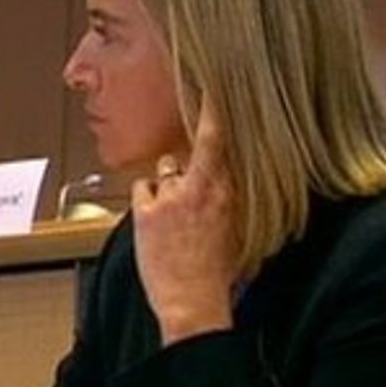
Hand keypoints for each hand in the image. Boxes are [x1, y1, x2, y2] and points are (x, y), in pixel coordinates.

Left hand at [131, 106, 238, 345]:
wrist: (194, 304)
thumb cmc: (221, 275)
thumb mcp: (242, 231)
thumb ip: (234, 198)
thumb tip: (229, 179)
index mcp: (230, 191)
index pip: (222, 138)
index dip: (214, 106)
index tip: (212, 82)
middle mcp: (203, 188)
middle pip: (193, 144)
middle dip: (191, 144)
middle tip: (189, 163)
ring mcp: (173, 198)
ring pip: (166, 168)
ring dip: (168, 185)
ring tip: (174, 214)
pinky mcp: (147, 213)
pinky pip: (143, 188)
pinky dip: (146, 200)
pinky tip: (154, 220)